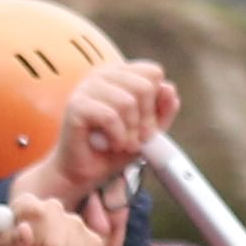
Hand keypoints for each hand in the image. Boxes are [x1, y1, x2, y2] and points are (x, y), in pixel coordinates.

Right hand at [26, 59, 177, 208]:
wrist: (86, 173)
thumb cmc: (114, 148)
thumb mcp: (148, 129)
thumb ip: (163, 110)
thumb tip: (169, 89)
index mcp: (120, 75)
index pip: (153, 72)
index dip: (157, 102)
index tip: (147, 123)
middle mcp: (102, 75)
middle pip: (144, 86)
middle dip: (146, 120)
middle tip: (136, 138)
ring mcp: (86, 88)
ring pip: (128, 102)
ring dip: (131, 132)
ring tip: (122, 143)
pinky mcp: (76, 105)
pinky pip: (110, 117)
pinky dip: (117, 137)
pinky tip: (111, 145)